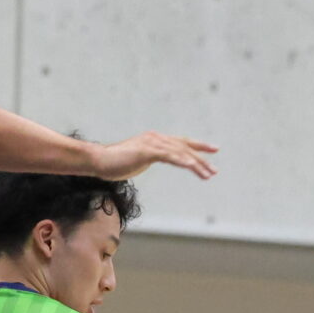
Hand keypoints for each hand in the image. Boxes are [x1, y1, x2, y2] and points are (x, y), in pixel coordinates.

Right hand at [88, 130, 217, 181]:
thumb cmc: (114, 163)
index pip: (181, 142)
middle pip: (184, 148)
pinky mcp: (147, 150)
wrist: (99, 161)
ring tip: (208, 174)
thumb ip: (146, 159)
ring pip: (180, 153)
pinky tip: (191, 166)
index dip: (199, 146)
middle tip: (214, 171)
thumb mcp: (136, 160)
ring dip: (196, 164)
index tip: (214, 150)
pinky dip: (181, 161)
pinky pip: (169, 156)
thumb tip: (149, 161)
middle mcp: (156, 138)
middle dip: (201, 160)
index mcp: (155, 140)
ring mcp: (152, 143)